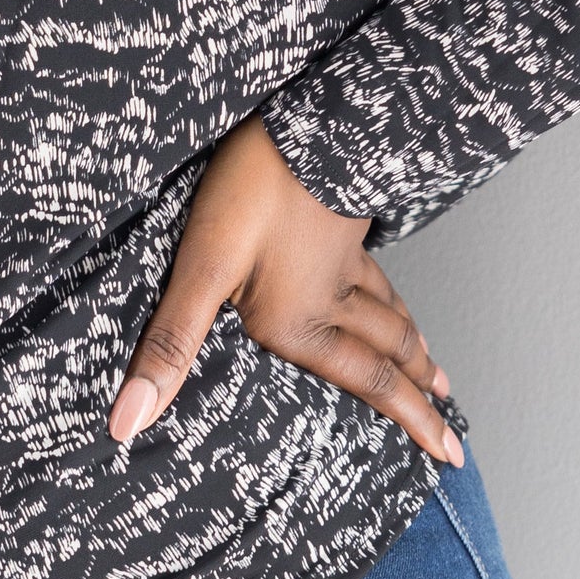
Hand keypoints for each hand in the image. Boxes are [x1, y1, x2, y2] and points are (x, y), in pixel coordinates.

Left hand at [106, 113, 463, 466]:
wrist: (304, 120)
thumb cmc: (249, 193)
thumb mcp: (200, 270)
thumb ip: (171, 345)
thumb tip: (129, 422)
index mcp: (300, 324)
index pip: (369, 385)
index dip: (412, 421)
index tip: (451, 458)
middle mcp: (331, 301)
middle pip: (389, 355)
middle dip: (422, 395)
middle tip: (451, 427)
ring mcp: (344, 260)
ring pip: (390, 313)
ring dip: (414, 348)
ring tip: (436, 373)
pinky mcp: (344, 222)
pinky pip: (379, 274)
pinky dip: (395, 297)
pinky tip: (390, 293)